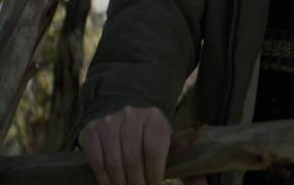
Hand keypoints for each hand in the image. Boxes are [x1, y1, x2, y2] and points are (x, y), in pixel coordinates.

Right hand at [79, 105, 197, 184]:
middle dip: (137, 183)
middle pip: (133, 159)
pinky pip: (96, 161)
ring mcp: (109, 122)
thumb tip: (201, 181)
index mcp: (155, 118)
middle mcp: (131, 116)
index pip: (154, 150)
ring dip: (120, 184)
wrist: (124, 119)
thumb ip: (183, 163)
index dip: (154, 175)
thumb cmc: (151, 138)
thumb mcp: (168, 144)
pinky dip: (104, 179)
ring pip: (114, 162)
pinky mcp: (92, 130)